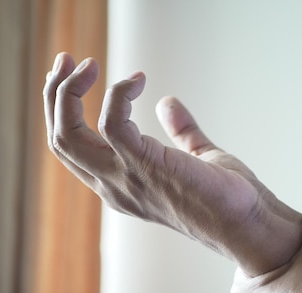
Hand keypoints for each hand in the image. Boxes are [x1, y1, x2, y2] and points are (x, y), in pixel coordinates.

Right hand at [43, 53, 301, 275]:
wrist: (246, 223)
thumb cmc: (226, 197)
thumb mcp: (195, 158)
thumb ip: (180, 132)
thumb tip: (167, 103)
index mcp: (119, 184)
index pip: (70, 149)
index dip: (61, 111)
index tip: (74, 75)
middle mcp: (113, 185)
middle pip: (59, 140)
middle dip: (54, 95)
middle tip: (69, 61)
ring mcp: (125, 178)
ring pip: (67, 135)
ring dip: (69, 92)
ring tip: (88, 64)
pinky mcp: (145, 165)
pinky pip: (111, 122)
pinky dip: (118, 93)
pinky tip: (139, 80)